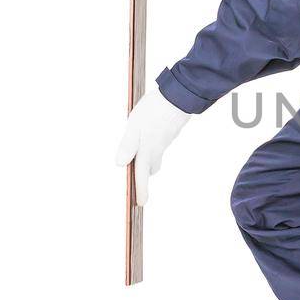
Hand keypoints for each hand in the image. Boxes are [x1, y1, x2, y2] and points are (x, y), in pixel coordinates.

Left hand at [116, 87, 189, 204]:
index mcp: (148, 150)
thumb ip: (127, 145)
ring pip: (156, 154)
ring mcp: (165, 139)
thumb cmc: (155, 110)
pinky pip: (160, 143)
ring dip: (148, 158)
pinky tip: (149, 132)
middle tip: (137, 177)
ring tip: (138, 151)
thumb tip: (119, 164)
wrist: (179, 96)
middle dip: (144, 174)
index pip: (142, 175)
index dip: (140, 190)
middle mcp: (158, 148)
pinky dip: (152, 144)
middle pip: (151, 167)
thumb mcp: (135, 126)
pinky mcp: (169, 131)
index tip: (141, 203)